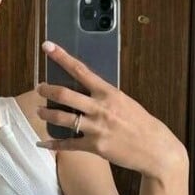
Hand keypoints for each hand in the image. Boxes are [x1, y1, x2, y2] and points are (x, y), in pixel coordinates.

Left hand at [35, 41, 186, 177]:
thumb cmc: (140, 123)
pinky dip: (52, 144)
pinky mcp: (94, 146)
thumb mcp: (124, 102)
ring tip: (39, 112)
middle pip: (65, 94)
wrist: (154, 148)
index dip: (62, 57)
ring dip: (46, 114)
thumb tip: (86, 91)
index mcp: (108, 93)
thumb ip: (104, 97)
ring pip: (62, 118)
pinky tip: (42, 143)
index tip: (48, 47)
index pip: (81, 70)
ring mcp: (96, 128)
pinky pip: (67, 144)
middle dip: (47, 90)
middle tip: (39, 88)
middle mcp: (100, 108)